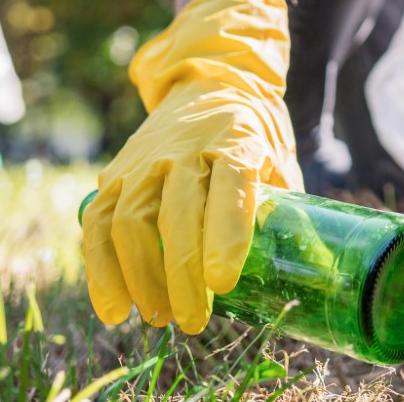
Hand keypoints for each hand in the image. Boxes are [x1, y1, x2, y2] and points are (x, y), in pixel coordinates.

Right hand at [83, 0, 301, 332]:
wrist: (208, 83)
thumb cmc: (252, 136)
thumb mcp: (277, 160)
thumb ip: (281, 209)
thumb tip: (306, 273)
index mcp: (236, 140)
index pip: (230, 186)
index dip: (225, 235)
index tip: (223, 283)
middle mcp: (186, 146)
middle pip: (177, 212)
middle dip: (181, 274)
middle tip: (193, 321)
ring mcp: (145, 158)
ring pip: (130, 219)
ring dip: (140, 277)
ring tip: (158, 319)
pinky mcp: (115, 171)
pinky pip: (98, 221)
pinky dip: (101, 269)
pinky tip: (115, 308)